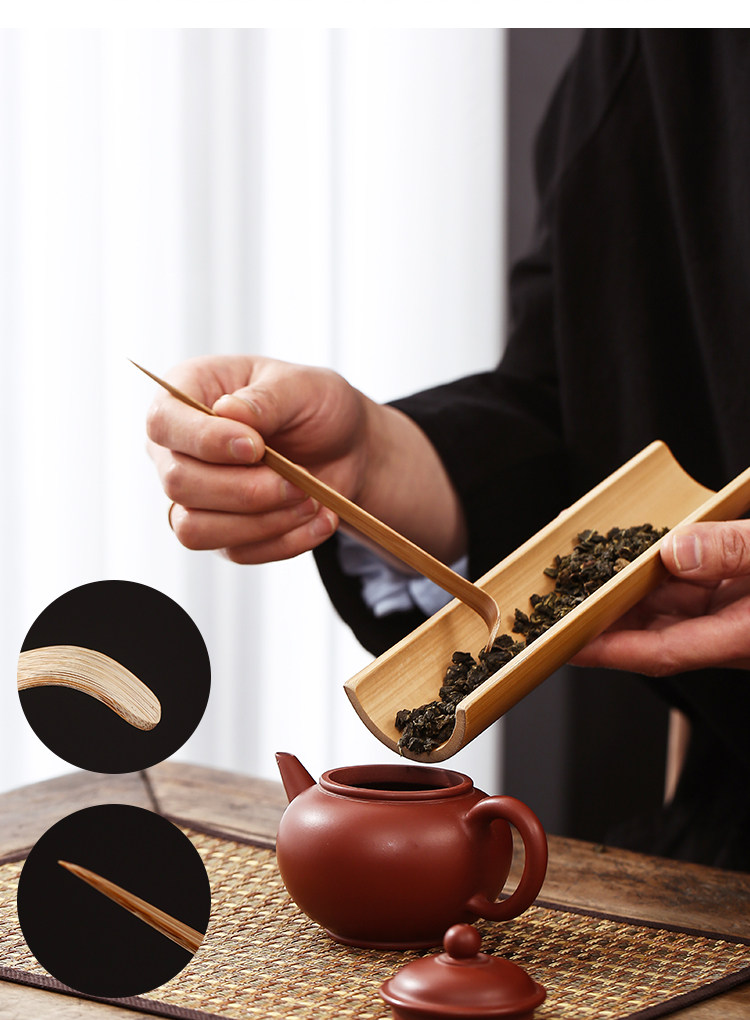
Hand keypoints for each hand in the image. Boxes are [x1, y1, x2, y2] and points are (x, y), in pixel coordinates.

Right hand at [145, 355, 466, 564]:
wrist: (346, 448)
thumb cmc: (314, 405)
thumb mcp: (302, 386)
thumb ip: (266, 398)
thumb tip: (228, 412)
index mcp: (186, 393)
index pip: (163, 423)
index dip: (204, 440)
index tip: (256, 447)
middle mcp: (177, 449)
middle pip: (178, 484)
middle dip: (245, 489)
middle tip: (298, 480)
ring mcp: (193, 497)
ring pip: (196, 529)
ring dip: (261, 522)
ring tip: (311, 502)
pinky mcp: (219, 533)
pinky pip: (235, 551)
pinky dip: (284, 540)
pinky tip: (319, 520)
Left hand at [572, 521, 749, 674]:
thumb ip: (734, 551)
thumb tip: (675, 550)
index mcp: (740, 635)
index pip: (661, 651)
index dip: (609, 649)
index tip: (569, 643)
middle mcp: (728, 630)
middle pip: (650, 630)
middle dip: (602, 615)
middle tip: (559, 599)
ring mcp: (728, 612)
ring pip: (662, 606)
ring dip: (623, 588)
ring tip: (582, 569)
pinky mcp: (731, 594)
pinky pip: (682, 585)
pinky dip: (653, 568)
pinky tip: (630, 550)